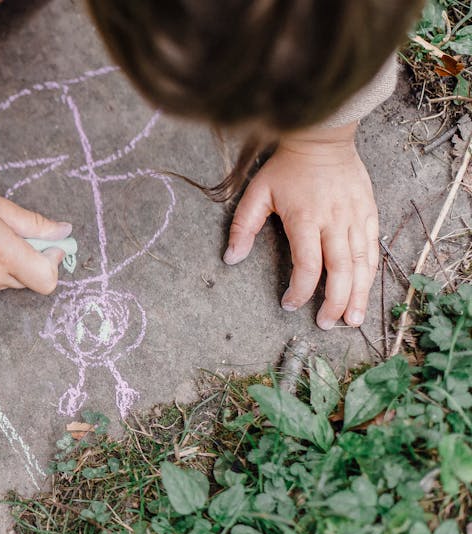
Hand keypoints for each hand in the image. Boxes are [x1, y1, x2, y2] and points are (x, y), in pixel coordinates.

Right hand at [0, 144, 69, 294]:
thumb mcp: (4, 208)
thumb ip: (38, 224)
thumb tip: (65, 232)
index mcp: (4, 254)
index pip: (47, 280)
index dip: (53, 262)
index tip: (47, 244)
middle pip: (33, 281)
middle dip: (35, 260)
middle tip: (19, 236)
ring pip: (15, 282)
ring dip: (16, 266)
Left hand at [223, 123, 378, 328]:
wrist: (322, 139)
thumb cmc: (287, 168)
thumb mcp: (256, 193)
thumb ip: (243, 227)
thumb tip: (230, 259)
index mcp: (306, 219)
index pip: (307, 265)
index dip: (300, 290)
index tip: (289, 304)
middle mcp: (335, 221)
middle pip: (340, 271)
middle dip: (334, 302)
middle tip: (326, 324)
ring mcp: (356, 217)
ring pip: (362, 264)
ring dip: (358, 294)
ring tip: (353, 319)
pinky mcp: (370, 212)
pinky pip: (373, 249)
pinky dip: (369, 272)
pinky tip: (364, 290)